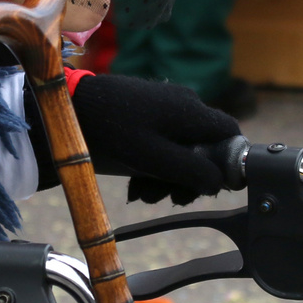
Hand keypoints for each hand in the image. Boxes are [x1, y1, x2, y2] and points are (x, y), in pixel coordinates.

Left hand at [71, 74, 242, 204]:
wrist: (72, 109)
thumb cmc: (113, 131)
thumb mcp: (156, 159)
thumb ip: (193, 171)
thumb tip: (221, 184)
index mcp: (192, 111)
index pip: (230, 133)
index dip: (228, 162)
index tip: (209, 185)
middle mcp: (184, 105)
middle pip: (205, 146)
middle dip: (189, 176)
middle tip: (170, 198)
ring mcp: (164, 108)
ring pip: (182, 149)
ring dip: (167, 176)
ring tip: (143, 194)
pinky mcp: (147, 114)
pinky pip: (163, 143)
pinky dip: (153, 164)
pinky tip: (135, 184)